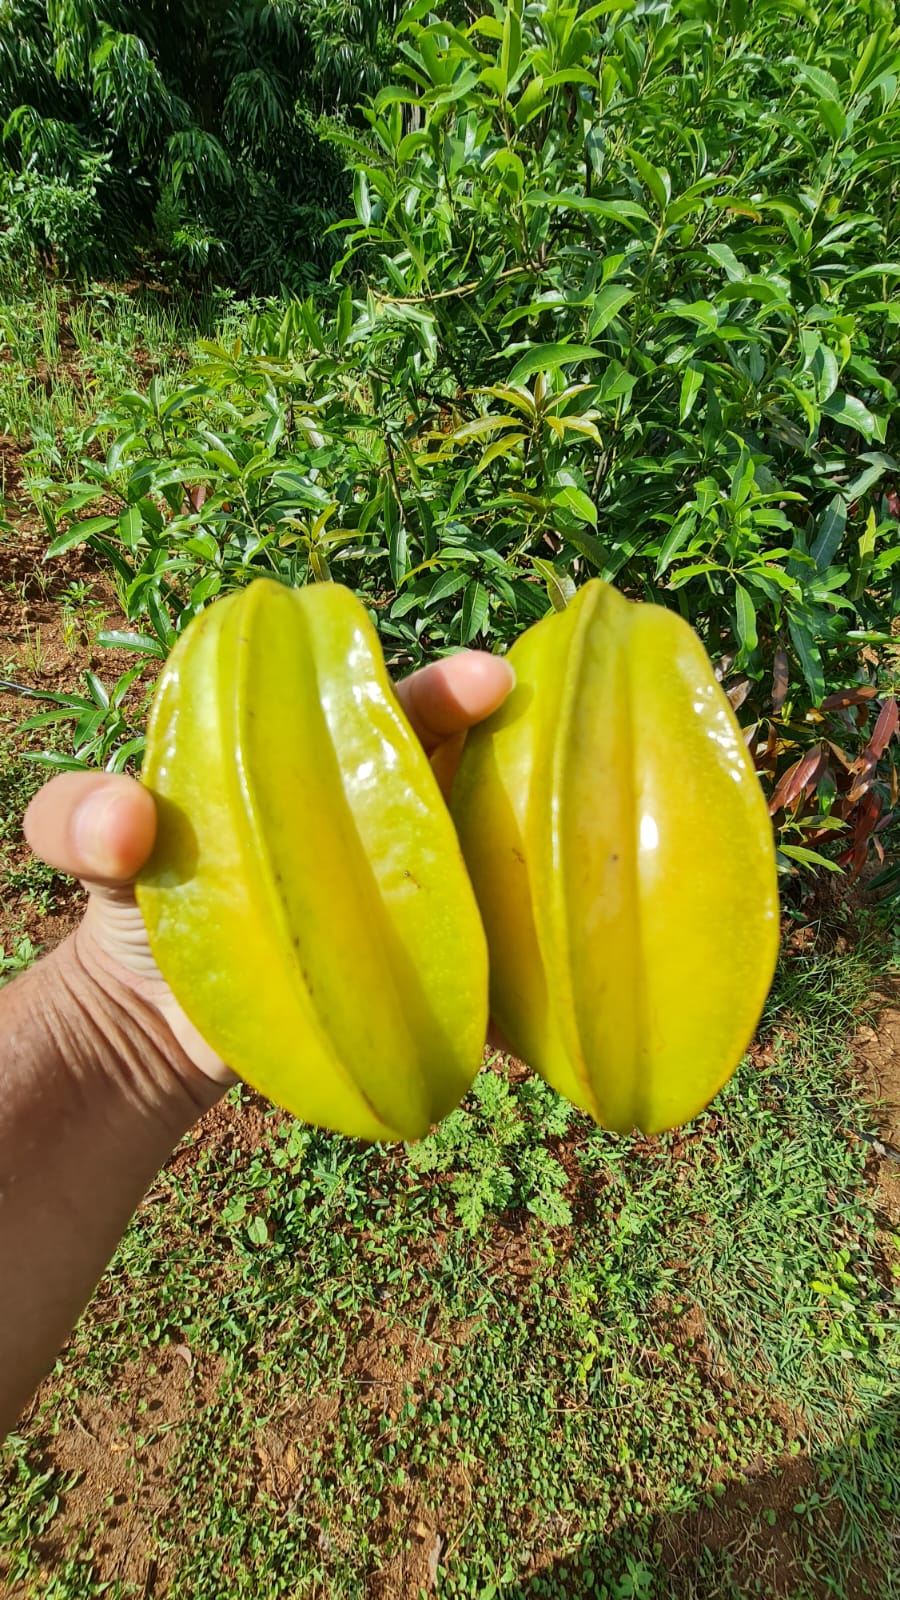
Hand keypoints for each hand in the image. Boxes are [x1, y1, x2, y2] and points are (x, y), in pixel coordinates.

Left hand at [23, 650, 513, 1087]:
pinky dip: (512, 979)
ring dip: (536, 869)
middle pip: (470, 779)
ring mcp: (409, 898)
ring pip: (493, 869)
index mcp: (318, 752)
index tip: (489, 682)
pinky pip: (480, 969)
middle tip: (556, 765)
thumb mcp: (87, 848)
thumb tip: (125, 822)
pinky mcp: (418, 977)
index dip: (445, 688)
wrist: (152, 1022)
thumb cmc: (138, 903)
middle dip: (522, 765)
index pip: (389, 702)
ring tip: (581, 875)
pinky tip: (545, 986)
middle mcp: (381, 813)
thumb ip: (77, 817)